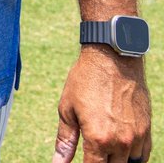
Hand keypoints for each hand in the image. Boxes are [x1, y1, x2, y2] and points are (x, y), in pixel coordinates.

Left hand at [53, 48, 151, 162]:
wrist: (112, 58)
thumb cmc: (85, 80)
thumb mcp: (67, 108)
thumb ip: (64, 140)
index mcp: (97, 138)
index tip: (81, 161)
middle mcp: (120, 142)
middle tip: (92, 152)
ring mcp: (136, 137)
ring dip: (116, 161)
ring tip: (105, 150)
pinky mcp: (146, 130)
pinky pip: (143, 155)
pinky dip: (132, 156)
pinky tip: (120, 149)